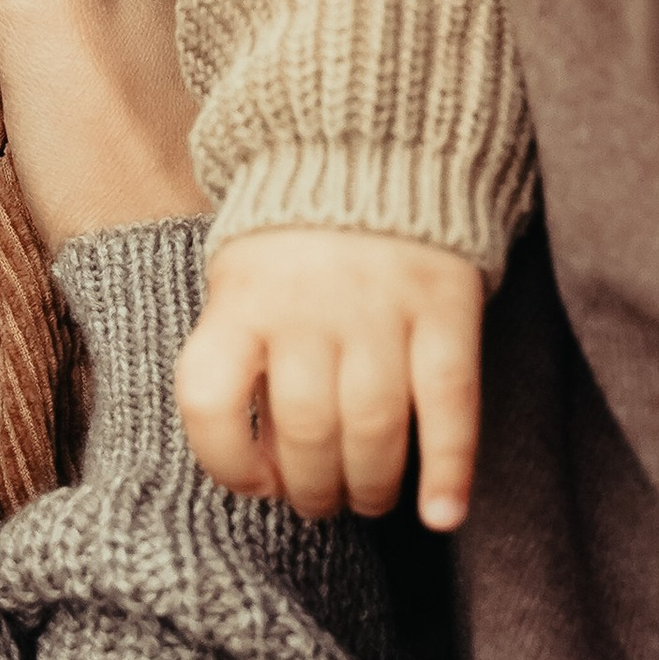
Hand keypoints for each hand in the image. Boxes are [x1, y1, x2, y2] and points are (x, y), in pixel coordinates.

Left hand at [176, 227, 484, 528]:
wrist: (372, 145)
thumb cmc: (294, 237)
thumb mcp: (240, 278)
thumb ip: (241, 355)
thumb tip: (264, 464)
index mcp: (242, 298)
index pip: (210, 399)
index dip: (225, 461)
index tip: (254, 483)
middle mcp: (308, 306)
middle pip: (306, 431)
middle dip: (312, 488)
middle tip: (321, 500)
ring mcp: (381, 308)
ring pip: (374, 429)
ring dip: (371, 486)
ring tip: (368, 498)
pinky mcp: (445, 308)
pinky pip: (449, 404)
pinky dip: (448, 469)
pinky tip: (442, 514)